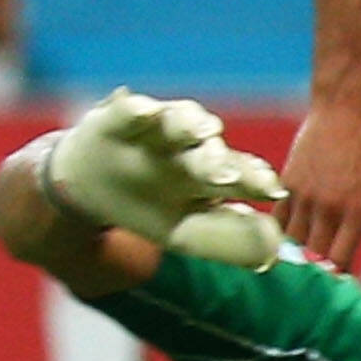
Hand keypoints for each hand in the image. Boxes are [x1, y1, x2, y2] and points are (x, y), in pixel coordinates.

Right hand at [42, 89, 285, 264]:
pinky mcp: (116, 121)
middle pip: (209, 151)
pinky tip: (144, 111)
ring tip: (201, 129)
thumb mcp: (186, 234)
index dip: (256, 180)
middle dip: (220, 160)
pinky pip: (126, 111)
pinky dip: (134, 109)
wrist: (87, 184)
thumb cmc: (147, 205)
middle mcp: (189, 150)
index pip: (240, 176)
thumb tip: (273, 252)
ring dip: (189, 124)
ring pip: (176, 122)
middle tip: (227, 174)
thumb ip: (230, 243)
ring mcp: (153, 134)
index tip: (271, 189)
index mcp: (211, 178)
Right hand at [277, 91, 360, 269]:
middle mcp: (328, 205)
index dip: (337, 274)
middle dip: (318, 266)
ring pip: (292, 239)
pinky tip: (290, 233)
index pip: (339, 260)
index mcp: (358, 210)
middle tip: (320, 272)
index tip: (339, 279)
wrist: (345, 110)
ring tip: (303, 255)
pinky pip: (278, 218)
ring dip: (299, 250)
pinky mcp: (287, 182)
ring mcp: (304, 194)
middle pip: (314, 254)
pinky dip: (283, 230)